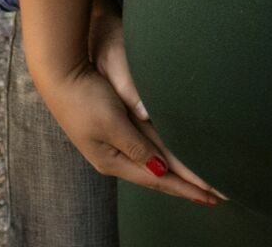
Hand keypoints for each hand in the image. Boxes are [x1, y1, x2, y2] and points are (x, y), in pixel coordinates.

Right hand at [82, 0, 224, 202]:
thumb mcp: (111, 122)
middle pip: (158, 175)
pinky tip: (169, 162)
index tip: (212, 198)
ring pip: (154, 162)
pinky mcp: (112, 126)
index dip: (186, 189)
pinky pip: (146, 148)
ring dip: (177, 173)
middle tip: (214, 196)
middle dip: (186, 186)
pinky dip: (163, 158)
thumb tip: (161, 170)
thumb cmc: (82, 95)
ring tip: (198, 184)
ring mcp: (112, 142)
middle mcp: (114, 155)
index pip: (158, 179)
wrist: (56, 73)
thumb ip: (137, 147)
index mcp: (113, 159)